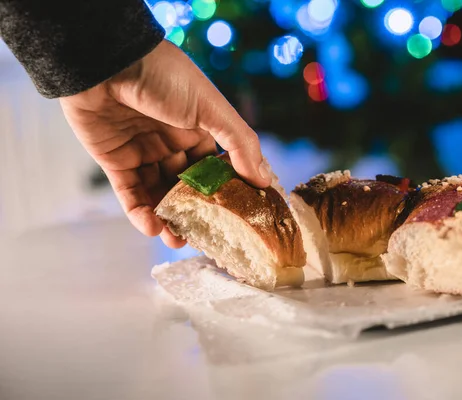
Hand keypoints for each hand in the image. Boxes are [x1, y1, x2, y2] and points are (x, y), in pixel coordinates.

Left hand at [59, 40, 270, 247]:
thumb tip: (265, 179)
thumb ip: (240, 143)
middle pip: (188, 187)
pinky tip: (152, 228)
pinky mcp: (115, 161)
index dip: (227, 193)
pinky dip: (140, 213)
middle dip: (196, 213)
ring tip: (177, 241)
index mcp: (199, 130)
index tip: (238, 219)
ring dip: (168, 219)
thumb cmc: (165, 78)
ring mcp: (143, 153)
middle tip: (204, 238)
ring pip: (159, 195)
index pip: (217, 169)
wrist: (105, 60)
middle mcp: (173, 143)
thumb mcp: (211, 108)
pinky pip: (129, 194)